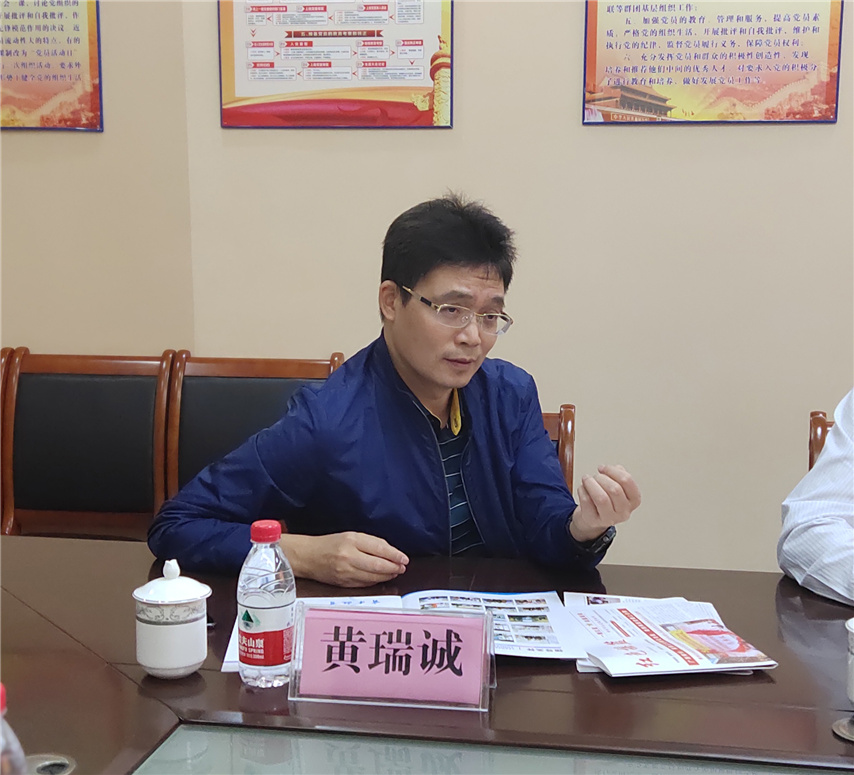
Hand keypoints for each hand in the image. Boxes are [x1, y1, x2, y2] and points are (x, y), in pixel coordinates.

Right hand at [280, 531, 408, 587]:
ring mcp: (346, 572)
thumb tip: (390, 551)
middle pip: (378, 566)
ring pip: (373, 577)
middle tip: (402, 567)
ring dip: (387, 576)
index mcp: (351, 541)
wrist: (307, 556)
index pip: (379, 549)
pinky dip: (376, 581)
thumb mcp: (351, 536)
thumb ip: (370, 542)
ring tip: (395, 572)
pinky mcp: (344, 584)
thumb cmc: (329, 544)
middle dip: (394, 567)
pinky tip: (381, 578)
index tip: (404, 558)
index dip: (395, 555)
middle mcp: (349, 557)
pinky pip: (365, 584)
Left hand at [570, 464, 640, 542]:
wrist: (592, 518)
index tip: (603, 468)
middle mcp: (624, 512)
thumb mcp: (617, 487)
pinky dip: (582, 490)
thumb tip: (615, 468)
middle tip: (595, 476)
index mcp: (633, 501)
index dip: (613, 471)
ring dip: (591, 483)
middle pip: (615, 489)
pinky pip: (587, 502)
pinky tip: (582, 488)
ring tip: (587, 479)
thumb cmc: (606, 500)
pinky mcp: (594, 520)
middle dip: (601, 478)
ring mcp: (609, 518)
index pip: (627, 481)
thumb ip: (618, 475)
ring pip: (601, 498)